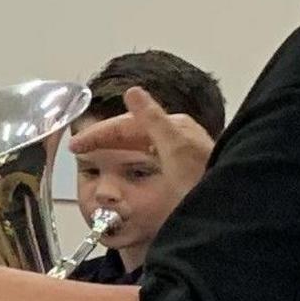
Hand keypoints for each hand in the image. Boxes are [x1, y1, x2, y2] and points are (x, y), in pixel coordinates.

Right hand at [66, 86, 212, 201]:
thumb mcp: (175, 150)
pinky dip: (128, 158)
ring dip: (114, 148)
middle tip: (77, 150)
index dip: (98, 133)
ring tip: (92, 156)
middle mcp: (178, 133)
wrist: (224, 208)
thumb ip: (153, 120)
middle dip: (103, 139)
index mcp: (175, 127)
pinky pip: (147, 155)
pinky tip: (121, 167)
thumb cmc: (201, 184)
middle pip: (131, 131)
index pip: (126, 123)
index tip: (75, 145)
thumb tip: (133, 92)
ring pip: (138, 142)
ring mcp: (181, 149)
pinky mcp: (182, 165)